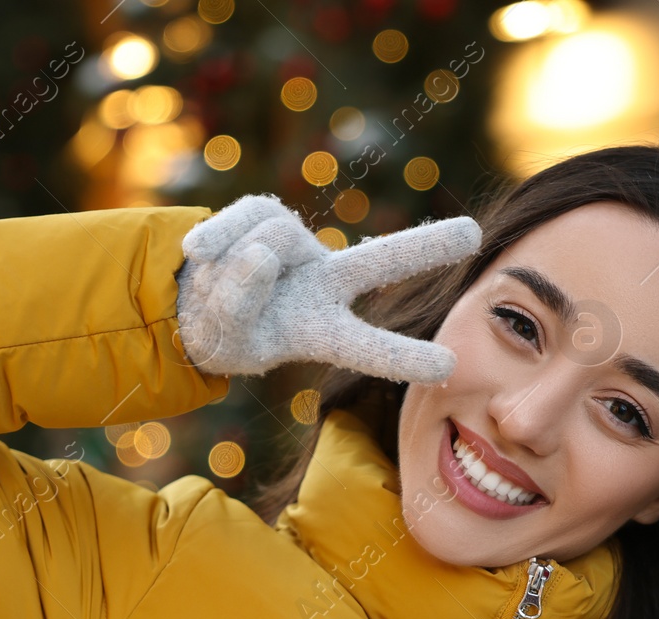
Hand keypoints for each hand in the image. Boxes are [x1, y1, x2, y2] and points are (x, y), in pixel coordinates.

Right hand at [173, 193, 480, 382]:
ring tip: (215, 284)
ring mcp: (299, 245)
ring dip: (231, 272)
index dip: (403, 357)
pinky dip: (215, 239)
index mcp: (323, 331)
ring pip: (271, 244)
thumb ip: (239, 303)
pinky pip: (243, 220)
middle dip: (424, 249)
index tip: (450, 366)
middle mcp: (325, 284)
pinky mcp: (266, 212)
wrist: (184, 298)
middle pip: (380, 262)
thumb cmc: (220, 330)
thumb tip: (258, 253)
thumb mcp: (227, 339)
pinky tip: (199, 253)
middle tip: (474, 235)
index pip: (368, 347)